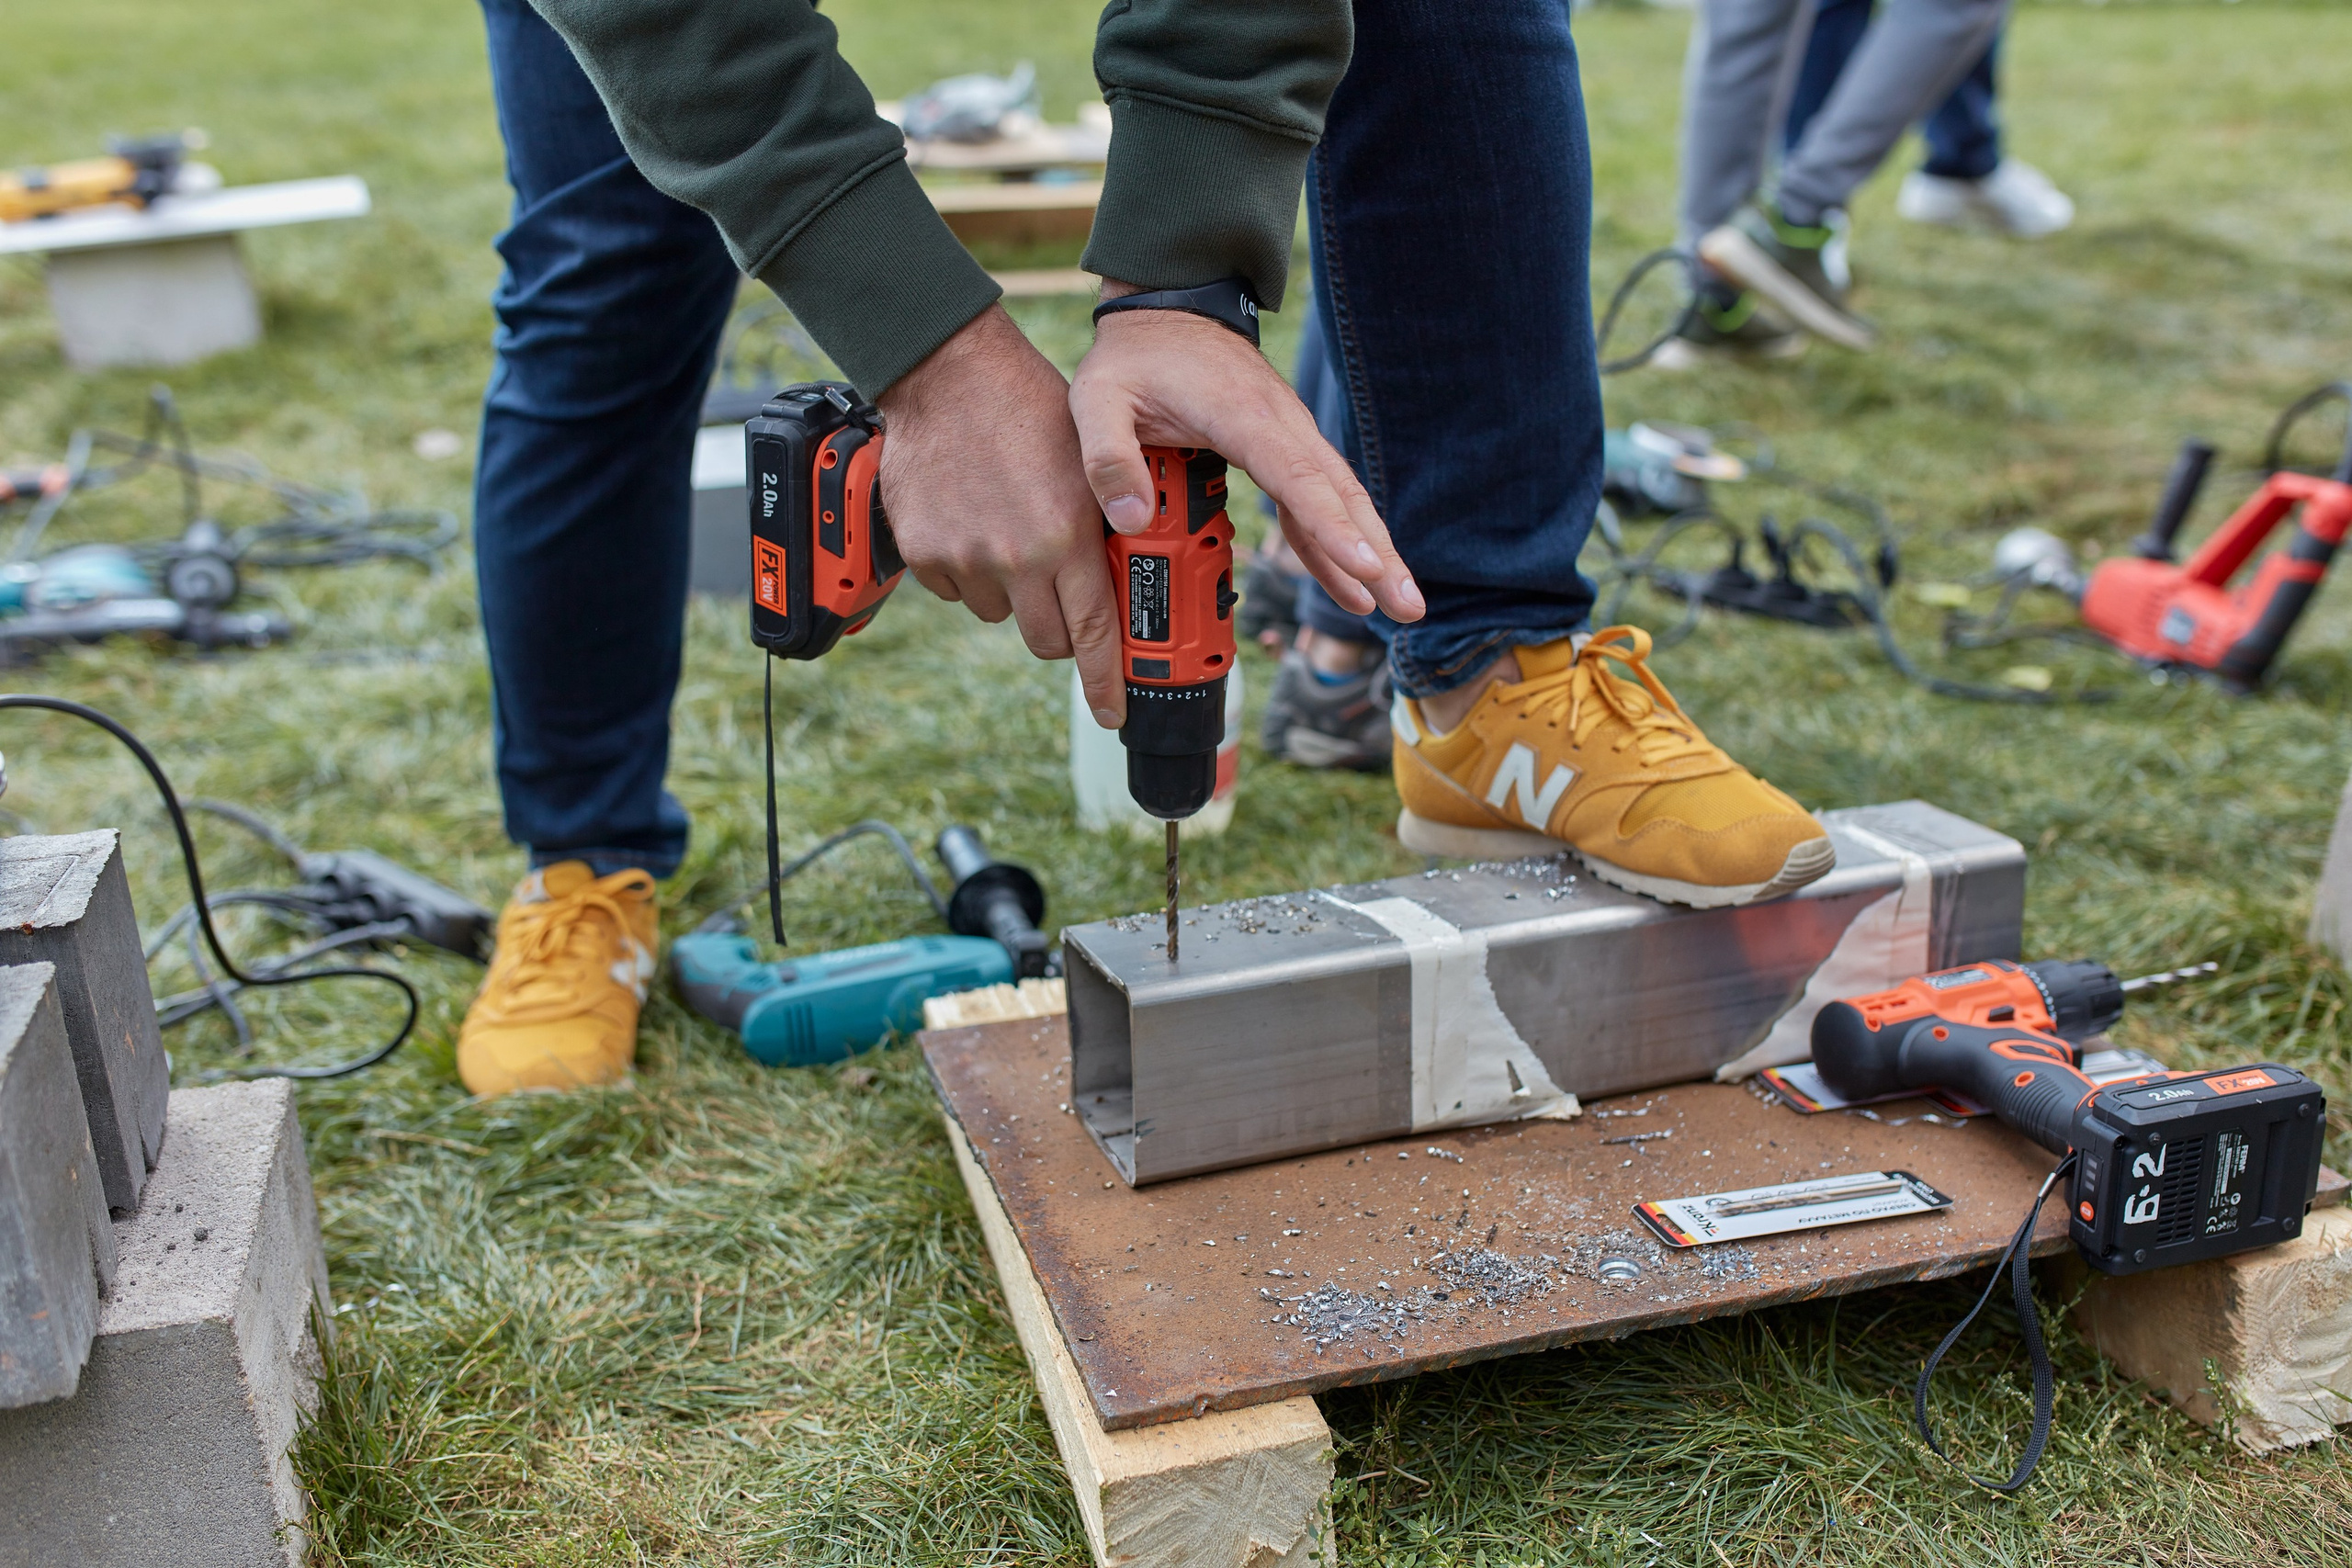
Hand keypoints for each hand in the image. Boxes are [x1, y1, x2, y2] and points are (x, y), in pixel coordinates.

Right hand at [874, 305, 1130, 725]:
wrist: (949, 374)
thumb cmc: (1029, 409)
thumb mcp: (1089, 465)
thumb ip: (1106, 528)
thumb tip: (1125, 585)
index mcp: (1066, 536)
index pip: (1093, 633)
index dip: (1105, 682)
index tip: (1114, 714)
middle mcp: (1015, 558)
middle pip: (1046, 639)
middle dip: (1059, 630)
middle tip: (1059, 593)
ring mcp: (964, 559)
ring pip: (998, 613)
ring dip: (1009, 589)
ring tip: (1009, 527)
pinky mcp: (923, 554)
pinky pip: (955, 590)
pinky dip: (967, 569)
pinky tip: (972, 519)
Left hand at [1069, 285, 1423, 624]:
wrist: (1164, 309)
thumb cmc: (1133, 357)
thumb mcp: (1097, 400)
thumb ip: (1109, 458)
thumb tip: (1133, 518)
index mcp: (1240, 415)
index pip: (1296, 478)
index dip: (1332, 527)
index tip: (1364, 567)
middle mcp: (1280, 425)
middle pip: (1340, 496)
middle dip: (1378, 554)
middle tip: (1408, 607)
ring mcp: (1289, 435)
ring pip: (1341, 498)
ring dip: (1374, 553)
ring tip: (1402, 606)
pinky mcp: (1284, 446)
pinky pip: (1319, 498)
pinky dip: (1340, 540)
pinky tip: (1355, 581)